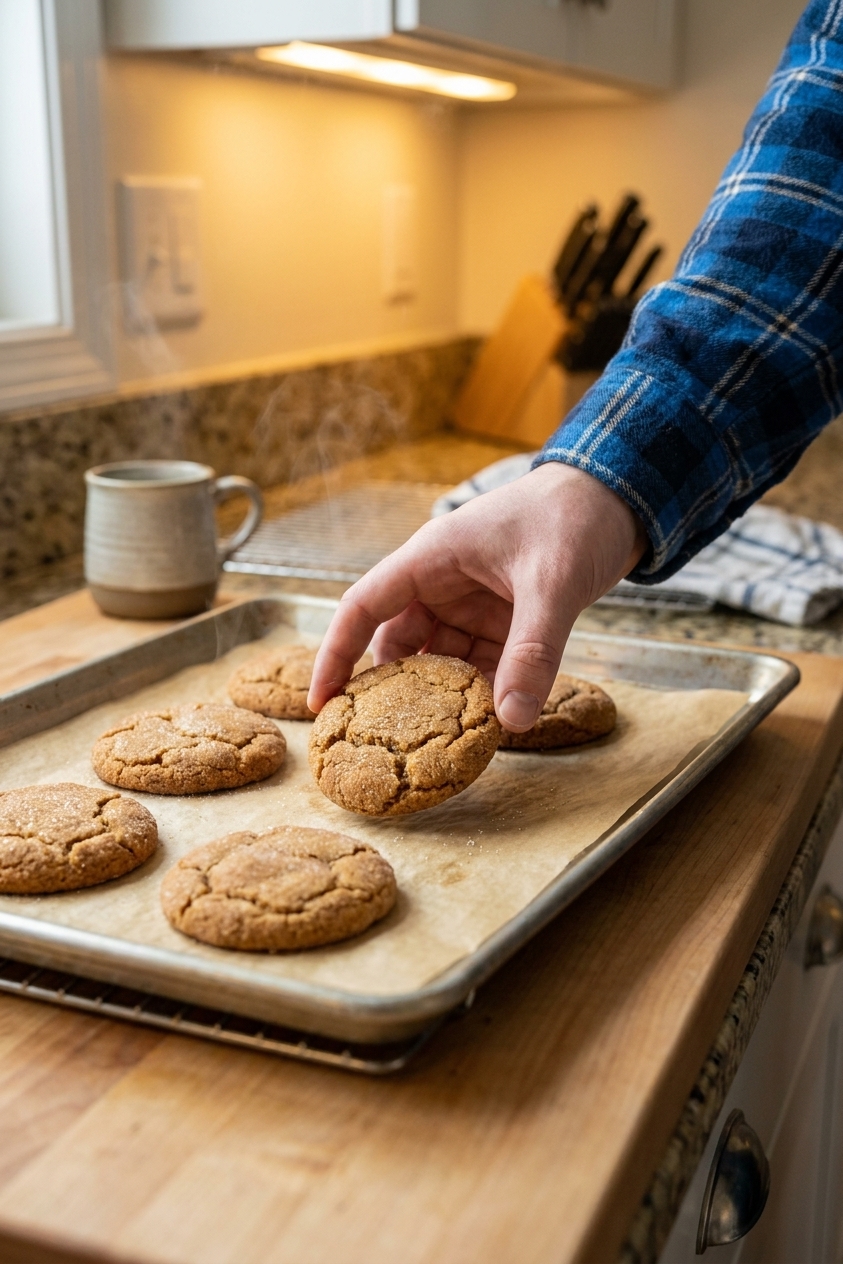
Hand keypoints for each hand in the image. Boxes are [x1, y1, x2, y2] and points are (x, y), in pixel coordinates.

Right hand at [307, 462, 646, 730]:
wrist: (621, 496)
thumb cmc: (574, 517)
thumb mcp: (551, 584)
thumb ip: (532, 652)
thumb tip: (512, 721)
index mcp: (431, 559)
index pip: (363, 607)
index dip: (336, 655)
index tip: (321, 703)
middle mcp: (442, 584)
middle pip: (399, 645)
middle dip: (395, 691)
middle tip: (388, 743)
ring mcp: (472, 605)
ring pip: (442, 662)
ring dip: (444, 698)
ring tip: (438, 744)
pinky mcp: (504, 622)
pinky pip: (481, 666)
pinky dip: (483, 693)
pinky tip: (490, 725)